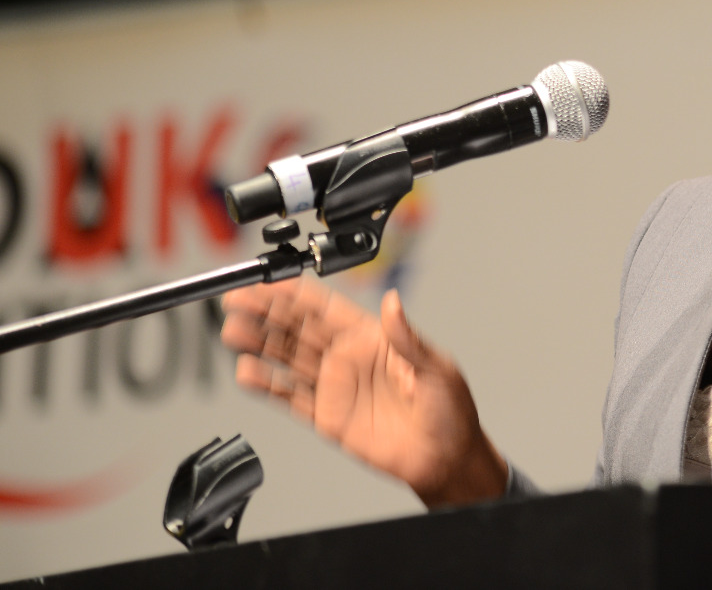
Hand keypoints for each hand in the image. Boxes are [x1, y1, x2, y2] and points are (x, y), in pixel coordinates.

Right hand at [220, 277, 507, 508]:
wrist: (444, 459)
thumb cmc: (449, 410)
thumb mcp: (434, 367)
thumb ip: (407, 338)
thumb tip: (393, 301)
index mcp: (373, 338)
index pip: (328, 310)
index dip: (298, 296)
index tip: (271, 282)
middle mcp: (348, 358)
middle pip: (299, 330)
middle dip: (266, 313)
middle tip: (236, 300)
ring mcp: (335, 386)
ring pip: (288, 359)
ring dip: (260, 344)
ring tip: (232, 330)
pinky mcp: (327, 417)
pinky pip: (291, 397)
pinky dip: (268, 386)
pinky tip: (247, 373)